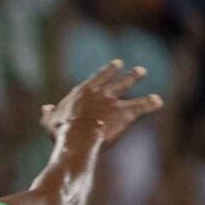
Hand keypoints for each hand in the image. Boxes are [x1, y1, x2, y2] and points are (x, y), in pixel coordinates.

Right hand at [41, 61, 162, 148]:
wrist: (78, 139)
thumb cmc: (61, 131)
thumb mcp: (49, 121)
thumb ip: (49, 113)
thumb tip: (46, 107)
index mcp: (82, 93)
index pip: (95, 79)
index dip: (105, 72)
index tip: (115, 65)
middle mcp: (99, 92)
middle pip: (113, 79)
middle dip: (123, 73)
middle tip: (134, 68)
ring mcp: (113, 101)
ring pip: (126, 85)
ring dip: (134, 77)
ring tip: (141, 71)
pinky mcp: (126, 112)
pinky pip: (141, 106)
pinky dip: (150, 104)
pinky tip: (158, 102)